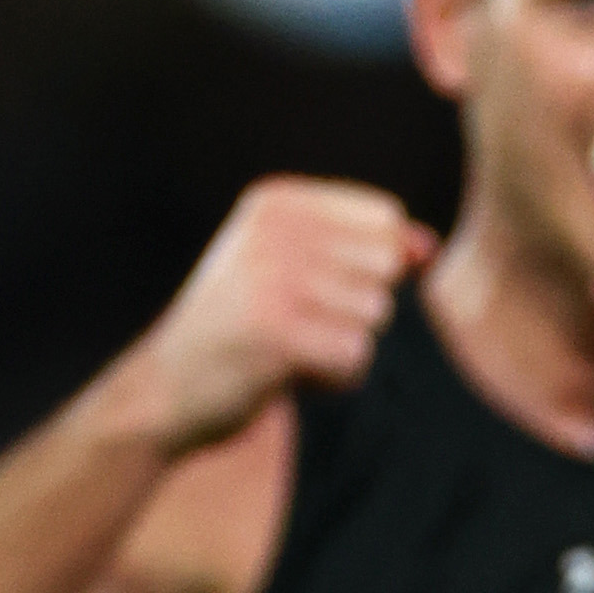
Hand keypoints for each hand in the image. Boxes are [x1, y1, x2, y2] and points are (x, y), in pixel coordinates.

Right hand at [134, 177, 436, 454]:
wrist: (163, 391)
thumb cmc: (244, 328)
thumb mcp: (299, 270)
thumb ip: (370, 249)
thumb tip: (430, 247)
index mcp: (276, 201)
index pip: (386, 218)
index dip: (367, 267)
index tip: (306, 287)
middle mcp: (272, 230)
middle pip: (388, 265)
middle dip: (358, 307)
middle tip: (295, 322)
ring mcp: (272, 280)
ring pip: (377, 314)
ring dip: (343, 345)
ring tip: (285, 347)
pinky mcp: (276, 334)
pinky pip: (357, 356)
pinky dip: (333, 379)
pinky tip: (283, 375)